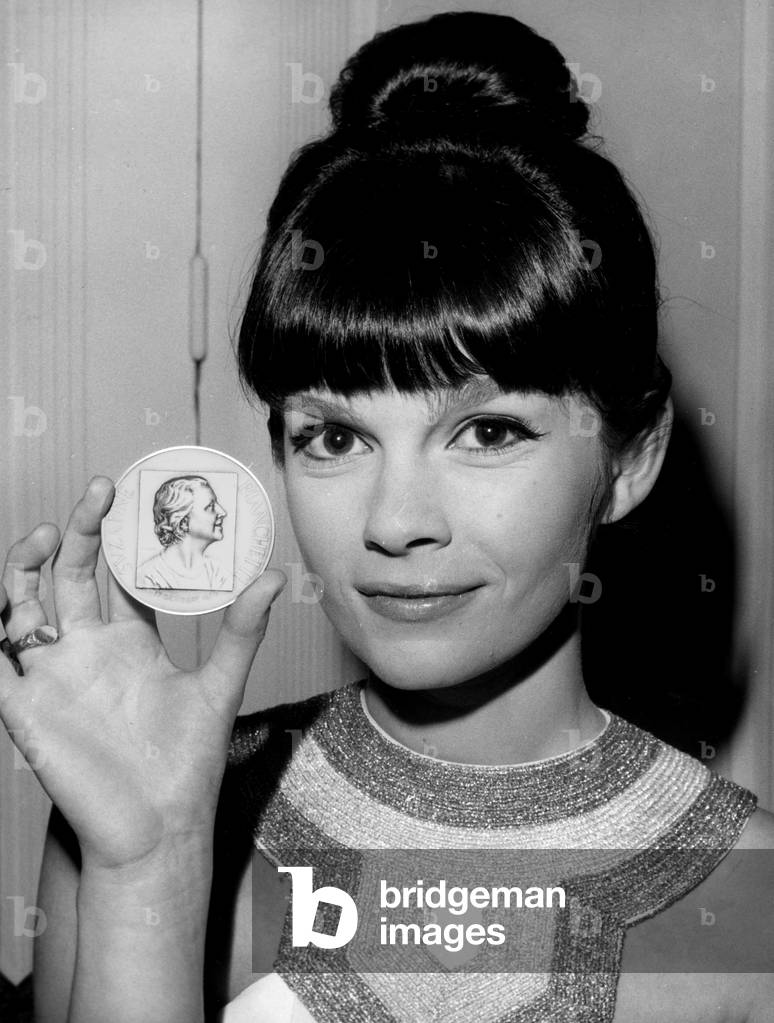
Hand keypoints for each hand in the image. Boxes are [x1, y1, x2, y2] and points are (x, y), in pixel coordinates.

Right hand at [0, 477, 285, 870]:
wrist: (157, 828)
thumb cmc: (188, 762)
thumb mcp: (220, 685)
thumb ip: (242, 630)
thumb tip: (274, 575)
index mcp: (130, 642)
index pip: (116, 576)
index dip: (119, 537)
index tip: (132, 497)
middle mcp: (87, 652)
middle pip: (70, 576)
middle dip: (80, 533)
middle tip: (99, 494)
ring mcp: (52, 677)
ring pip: (21, 607)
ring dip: (26, 567)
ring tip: (50, 534)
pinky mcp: (24, 708)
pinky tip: (1, 603)